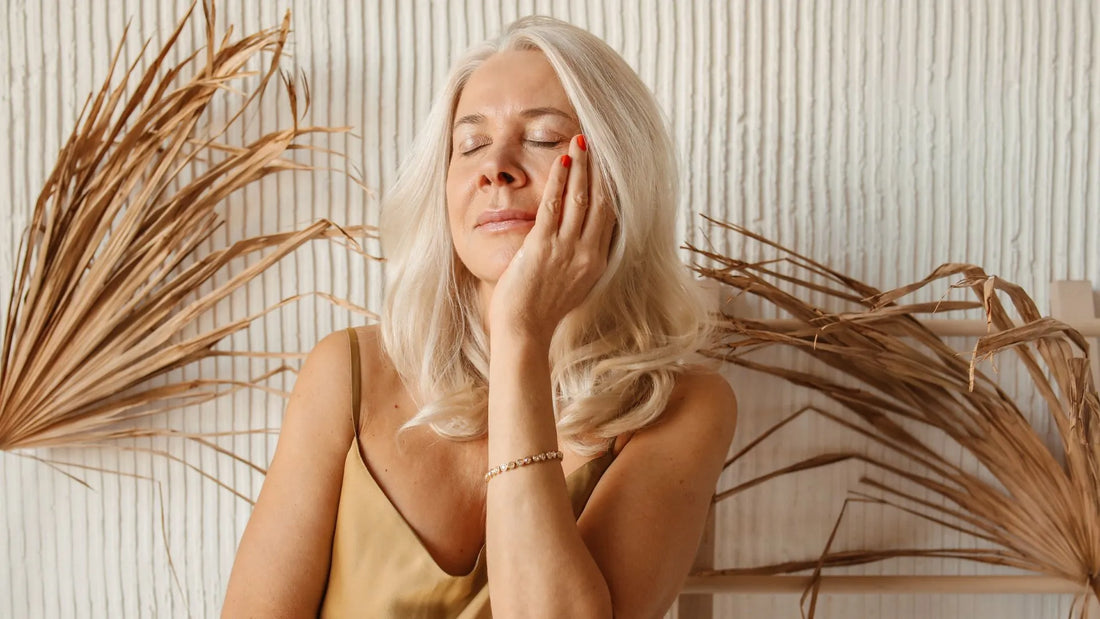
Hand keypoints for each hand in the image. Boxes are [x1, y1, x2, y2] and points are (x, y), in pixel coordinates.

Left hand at [488, 134, 615, 346]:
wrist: (525, 330)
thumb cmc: (542, 310)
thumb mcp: (572, 284)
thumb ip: (580, 259)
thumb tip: (580, 237)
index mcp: (597, 262)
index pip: (610, 215)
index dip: (611, 186)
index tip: (610, 164)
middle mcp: (587, 253)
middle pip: (600, 201)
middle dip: (599, 168)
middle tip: (598, 141)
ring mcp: (566, 249)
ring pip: (580, 198)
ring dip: (581, 165)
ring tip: (580, 140)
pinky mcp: (543, 246)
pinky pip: (554, 205)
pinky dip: (559, 179)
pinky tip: (561, 159)